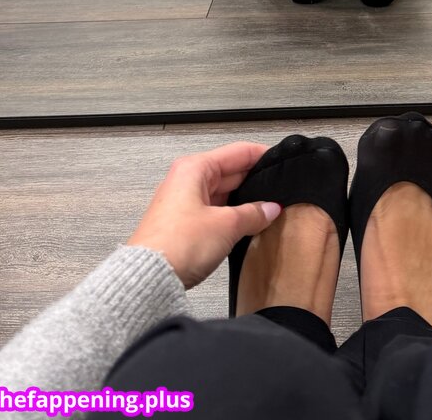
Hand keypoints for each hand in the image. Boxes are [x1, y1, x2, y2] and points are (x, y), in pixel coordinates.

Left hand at [127, 142, 281, 289]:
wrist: (148, 279)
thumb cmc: (177, 244)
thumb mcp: (226, 225)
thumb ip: (253, 214)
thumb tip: (270, 209)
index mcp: (195, 168)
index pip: (238, 152)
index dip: (262, 156)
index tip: (283, 163)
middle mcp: (186, 179)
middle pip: (230, 171)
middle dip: (254, 182)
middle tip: (279, 191)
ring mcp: (183, 202)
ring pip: (222, 193)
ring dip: (242, 201)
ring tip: (267, 209)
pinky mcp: (181, 223)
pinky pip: (213, 211)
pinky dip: (230, 215)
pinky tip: (246, 225)